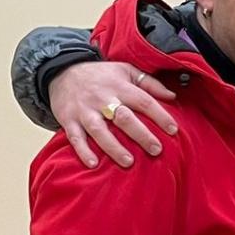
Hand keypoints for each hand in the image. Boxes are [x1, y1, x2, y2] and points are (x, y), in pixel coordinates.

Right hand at [49, 61, 177, 169]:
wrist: (61, 70)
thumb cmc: (101, 76)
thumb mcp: (125, 71)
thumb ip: (150, 83)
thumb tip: (173, 95)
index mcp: (119, 86)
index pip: (143, 101)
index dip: (159, 115)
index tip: (173, 130)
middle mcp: (102, 98)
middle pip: (123, 117)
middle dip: (140, 134)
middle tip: (156, 150)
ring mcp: (84, 110)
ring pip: (99, 129)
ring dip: (113, 147)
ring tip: (129, 162)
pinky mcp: (69, 120)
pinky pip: (75, 137)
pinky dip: (83, 151)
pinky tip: (93, 164)